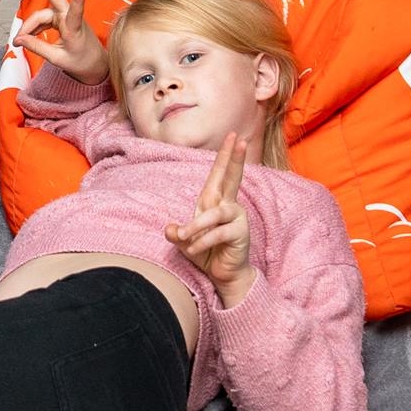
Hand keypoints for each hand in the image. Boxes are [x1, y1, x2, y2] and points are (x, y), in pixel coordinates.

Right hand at [15, 0, 108, 85]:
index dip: (78, 0)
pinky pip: (42, 18)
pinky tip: (27, 36)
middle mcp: (70, 18)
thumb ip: (37, 47)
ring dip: (29, 25)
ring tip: (19, 40)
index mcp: (75, 29)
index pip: (76, 12)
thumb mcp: (58, 59)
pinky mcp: (62, 18)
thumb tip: (18, 39)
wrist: (94, 64)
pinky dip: (33, 27)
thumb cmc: (81, 62)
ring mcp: (65, 16)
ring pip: (41, 14)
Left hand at [166, 133, 257, 304]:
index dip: (225, 156)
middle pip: (232, 178)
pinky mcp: (239, 233)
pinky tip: (193, 248)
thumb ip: (176, 233)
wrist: (222, 274)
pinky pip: (218, 232)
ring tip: (184, 237)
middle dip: (234, 159)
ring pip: (214, 214)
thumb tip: (170, 230)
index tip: (233, 136)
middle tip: (240, 139)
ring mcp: (236, 218)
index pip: (219, 174)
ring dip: (196, 226)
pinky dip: (202, 240)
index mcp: (214, 201)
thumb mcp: (184, 240)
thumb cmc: (204, 252)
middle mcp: (228, 205)